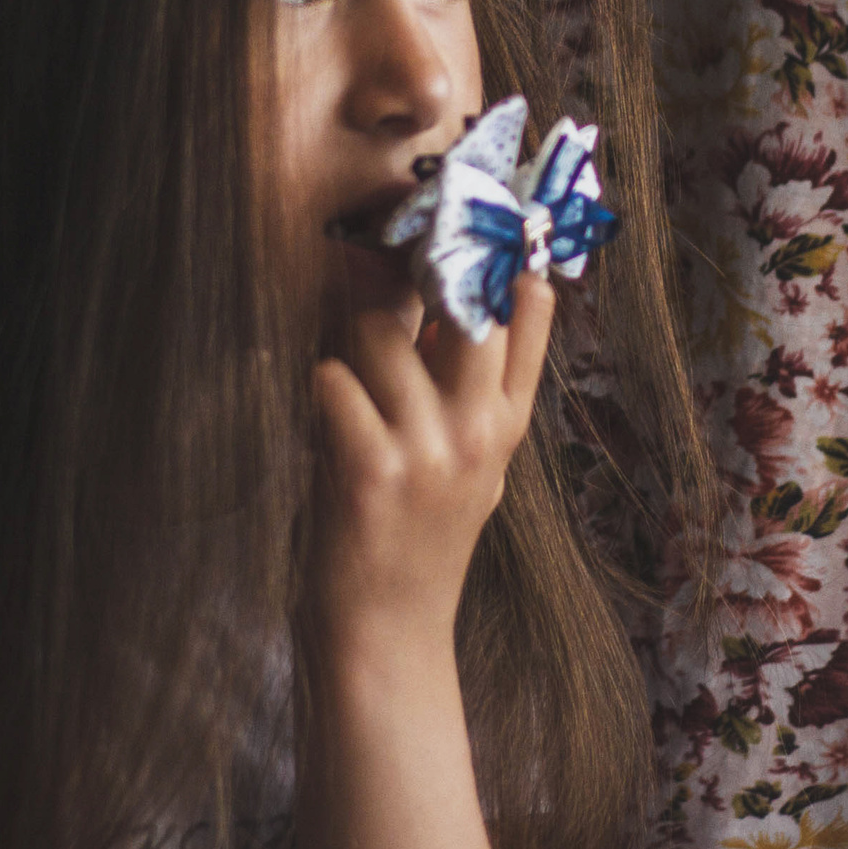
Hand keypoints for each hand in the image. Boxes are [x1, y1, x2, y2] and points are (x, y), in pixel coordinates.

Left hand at [309, 274, 553, 650]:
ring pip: (378, 331)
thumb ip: (465, 383)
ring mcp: (430, 452)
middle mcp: (480, 431)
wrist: (387, 636)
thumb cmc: (415, 537)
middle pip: (467, 298)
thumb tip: (433, 289)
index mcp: (508, 420)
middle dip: (418, 266)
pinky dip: (317, 384)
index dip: (498, 248)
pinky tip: (320, 411)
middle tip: (378, 255)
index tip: (462, 211)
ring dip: (345, 338)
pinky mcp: (372, 474)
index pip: (530, 305)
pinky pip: (333, 382)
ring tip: (341, 371)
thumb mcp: (470, 460)